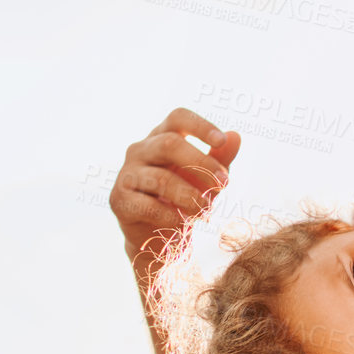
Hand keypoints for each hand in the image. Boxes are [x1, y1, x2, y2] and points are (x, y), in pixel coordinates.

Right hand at [109, 108, 239, 271]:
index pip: (178, 118)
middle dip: (201, 164)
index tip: (220, 142)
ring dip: (190, 196)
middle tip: (223, 183)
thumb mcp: (206, 178)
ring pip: (161, 179)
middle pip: (169, 144)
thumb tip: (235, 136)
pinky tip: (182, 222)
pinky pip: (148, 206)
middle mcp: (140, 150)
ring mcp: (126, 174)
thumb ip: (220, 159)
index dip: (200, 126)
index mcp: (161, 136)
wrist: (158, 235)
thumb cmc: (183, 198)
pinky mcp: (119, 200)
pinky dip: (171, 215)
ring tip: (205, 209)